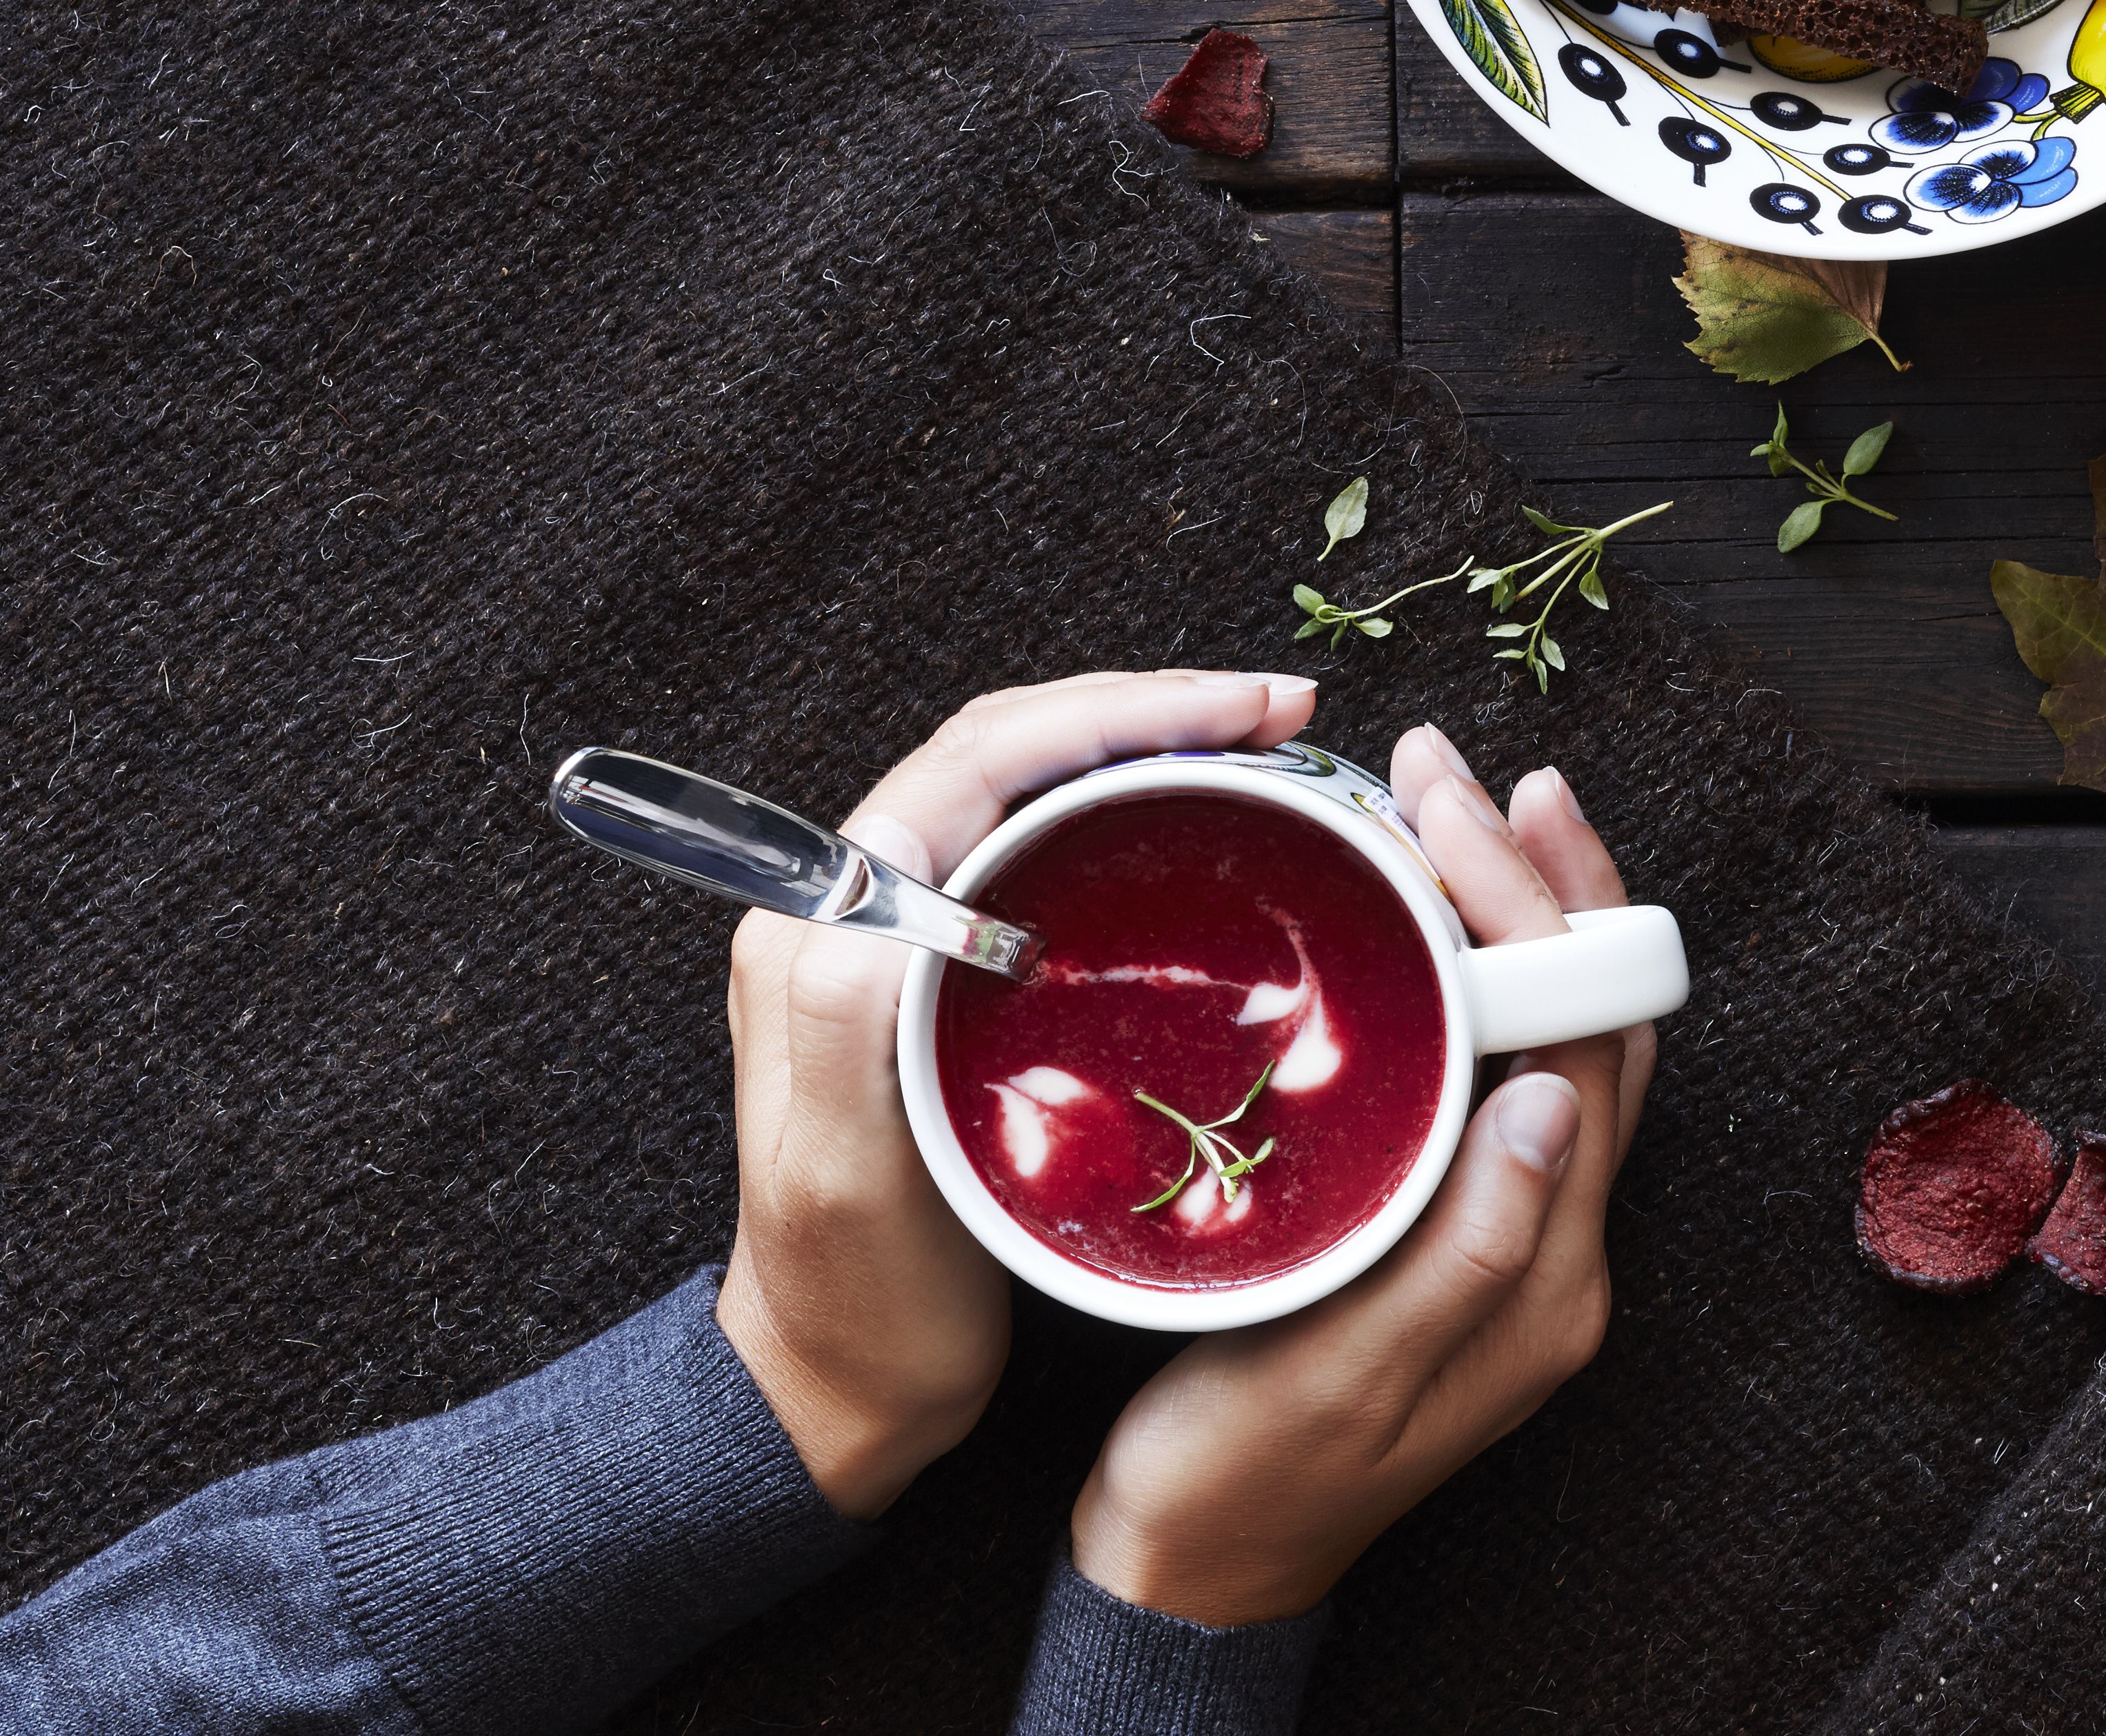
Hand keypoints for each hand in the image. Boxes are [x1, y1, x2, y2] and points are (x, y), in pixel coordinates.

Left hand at [716, 669, 1318, 1517]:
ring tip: (1264, 746)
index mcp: (825, 925)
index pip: (980, 761)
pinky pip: (1050, 854)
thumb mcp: (842, 1172)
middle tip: (1280, 713)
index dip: (1116, 715)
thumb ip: (845, 1003)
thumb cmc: (850, 1304)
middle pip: (1013, 752)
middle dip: (1150, 710)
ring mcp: (907, 941)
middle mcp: (856, 908)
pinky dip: (1138, 817)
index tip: (1243, 712)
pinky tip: (1212, 829)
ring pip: (1037, 791)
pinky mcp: (954, 980)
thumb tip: (886, 844)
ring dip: (1150, 749)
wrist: (833, 1394)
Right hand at [1068, 724, 1654, 1623]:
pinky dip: (1470, 970)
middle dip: (1539, 876)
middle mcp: (1556, 1246)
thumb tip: (1552, 1099)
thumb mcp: (1344, 1375)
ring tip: (1439, 807)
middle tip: (1447, 770)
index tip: (1457, 806)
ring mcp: (1512, 1234)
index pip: (1585, 1042)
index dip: (1535, 909)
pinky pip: (1497, 1066)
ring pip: (1552, 1030)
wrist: (1192, 1574)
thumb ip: (1464, 1250)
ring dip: (1512, 911)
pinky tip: (1404, 918)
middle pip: (1596, 1017)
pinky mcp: (1455, 1228)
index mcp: (1549, 1279)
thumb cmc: (1240, 1487)